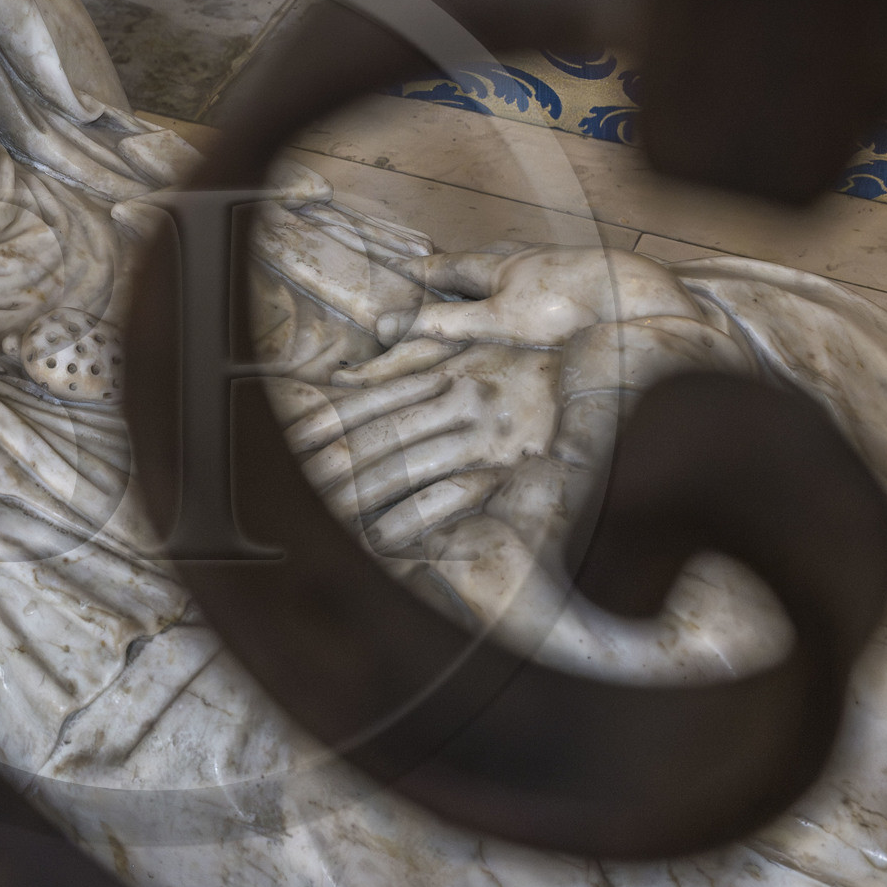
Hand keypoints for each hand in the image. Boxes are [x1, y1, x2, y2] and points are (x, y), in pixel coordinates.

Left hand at [298, 342, 561, 526]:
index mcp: (441, 372)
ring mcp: (482, 440)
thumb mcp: (465, 347)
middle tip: (290, 495)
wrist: (600, 370)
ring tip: (320, 522)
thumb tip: (344, 375)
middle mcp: (457, 403)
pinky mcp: (506, 472)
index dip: (322, 425)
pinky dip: (412, 520)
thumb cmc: (523, 361)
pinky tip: (380, 540)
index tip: (286, 446)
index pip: (366, 402)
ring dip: (357, 499)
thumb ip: (404, 358)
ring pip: (404, 470)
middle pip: (376, 441)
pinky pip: (450, 499)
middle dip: (328, 470)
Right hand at [342, 247, 703, 375]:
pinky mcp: (588, 282)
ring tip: (491, 281)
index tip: (399, 267)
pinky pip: (549, 280)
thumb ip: (444, 325)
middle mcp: (529, 261)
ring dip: (501, 273)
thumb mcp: (495, 320)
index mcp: (501, 267)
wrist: (635, 295)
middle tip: (442, 269)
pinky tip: (545, 298)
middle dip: (462, 265)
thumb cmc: (566, 306)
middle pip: (486, 259)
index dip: (423, 268)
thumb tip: (387, 327)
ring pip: (521, 266)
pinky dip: (534, 286)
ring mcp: (560, 268)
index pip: (451, 265)